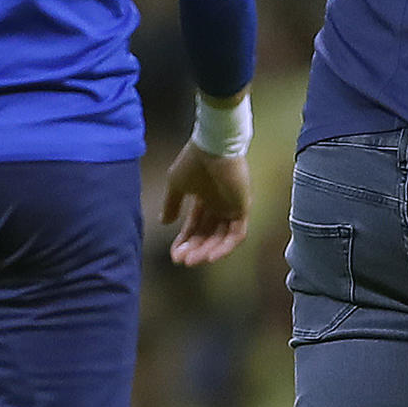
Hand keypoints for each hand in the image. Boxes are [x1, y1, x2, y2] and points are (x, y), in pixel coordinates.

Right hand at [162, 140, 249, 265]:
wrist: (212, 146)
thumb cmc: (194, 160)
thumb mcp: (176, 184)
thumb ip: (171, 204)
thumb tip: (164, 222)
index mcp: (205, 198)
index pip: (196, 226)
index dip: (185, 241)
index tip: (174, 254)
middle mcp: (220, 205)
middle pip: (208, 234)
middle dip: (194, 249)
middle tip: (182, 260)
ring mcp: (232, 206)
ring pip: (222, 238)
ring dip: (207, 251)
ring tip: (192, 260)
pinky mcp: (242, 207)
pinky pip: (237, 234)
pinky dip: (224, 247)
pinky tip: (210, 256)